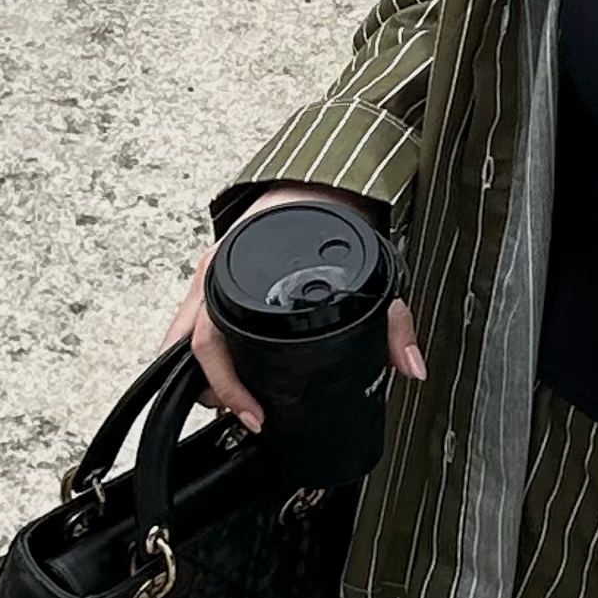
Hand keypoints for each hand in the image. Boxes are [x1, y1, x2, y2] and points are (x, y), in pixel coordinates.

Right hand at [162, 182, 424, 428]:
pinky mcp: (215, 286)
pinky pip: (198, 329)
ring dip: (208, 378)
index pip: (209, 337)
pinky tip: (230, 381)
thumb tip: (410, 368)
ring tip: (242, 405)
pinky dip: (208, 358)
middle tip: (251, 417)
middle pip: (190, 348)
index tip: (252, 414)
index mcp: (234, 268)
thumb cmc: (326, 216)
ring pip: (186, 341)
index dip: (226, 384)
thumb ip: (391, 319)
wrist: (317, 180)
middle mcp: (213, 275)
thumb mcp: (364, 265)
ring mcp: (209, 281)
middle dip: (215, 392)